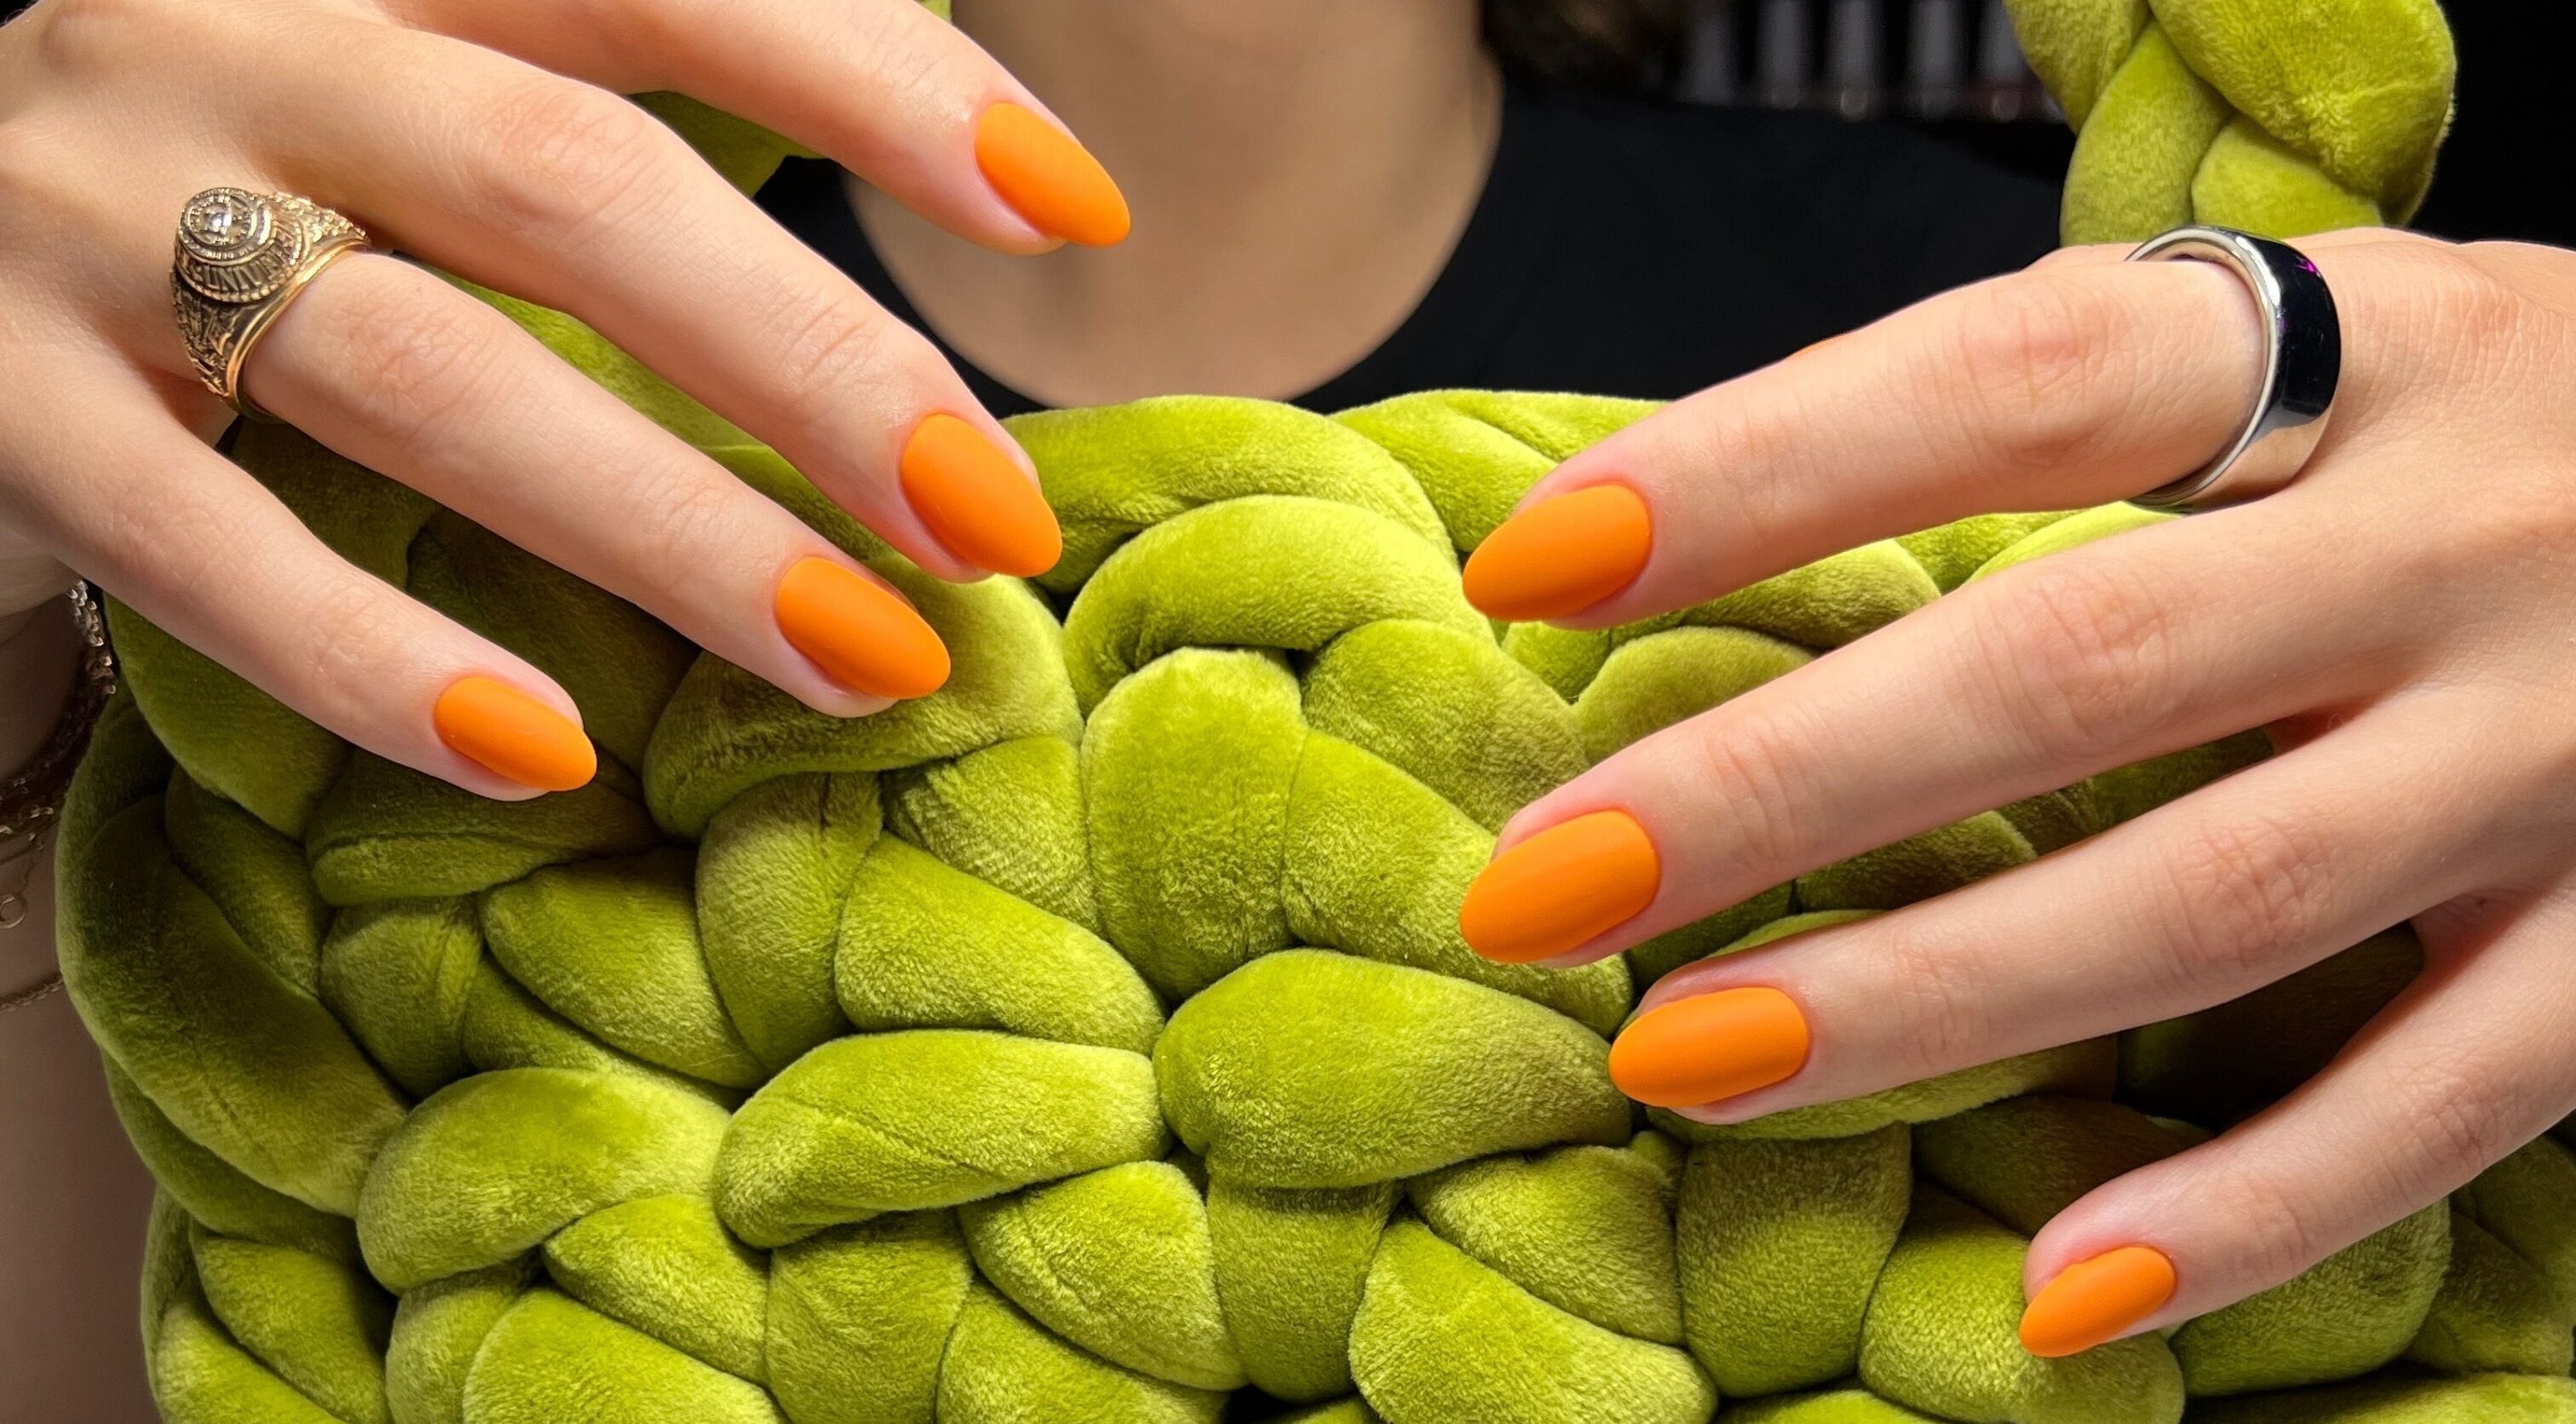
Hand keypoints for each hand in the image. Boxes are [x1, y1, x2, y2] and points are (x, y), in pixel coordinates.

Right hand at [0, 0, 1123, 797]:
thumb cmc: (242, 148)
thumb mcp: (425, 66)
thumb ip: (622, 88)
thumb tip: (957, 159)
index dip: (881, 84)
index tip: (1073, 212)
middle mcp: (231, 38)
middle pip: (572, 186)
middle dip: (813, 359)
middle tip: (992, 516)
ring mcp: (90, 218)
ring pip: (425, 372)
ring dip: (671, 530)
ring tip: (864, 659)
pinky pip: (198, 548)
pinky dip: (375, 657)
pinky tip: (548, 751)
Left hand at [1455, 232, 2575, 1352]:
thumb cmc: (2527, 427)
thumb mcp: (2352, 349)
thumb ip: (2109, 420)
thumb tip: (1740, 521)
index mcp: (2363, 348)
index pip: (2010, 379)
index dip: (1757, 465)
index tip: (1532, 569)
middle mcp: (2464, 533)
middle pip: (2071, 663)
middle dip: (1783, 783)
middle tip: (1541, 884)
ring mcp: (2567, 744)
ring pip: (2219, 893)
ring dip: (1934, 997)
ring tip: (1686, 1057)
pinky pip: (2447, 1094)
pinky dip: (2259, 1206)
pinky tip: (2060, 1293)